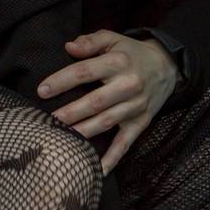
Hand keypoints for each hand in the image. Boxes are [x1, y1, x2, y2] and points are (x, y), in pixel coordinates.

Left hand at [36, 30, 178, 173]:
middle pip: (95, 101)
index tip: (42, 91)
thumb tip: (68, 47)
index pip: (85, 72)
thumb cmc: (131, 53)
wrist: (167, 67)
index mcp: (118, 62)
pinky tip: (96, 170)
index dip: (62, 81)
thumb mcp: (113, 39)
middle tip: (49, 120)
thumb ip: (91, 41)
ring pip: (106, 122)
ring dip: (83, 133)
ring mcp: (135, 106)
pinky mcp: (140, 123)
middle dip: (71, 112)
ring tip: (61, 140)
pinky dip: (112, 159)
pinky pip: (125, 143)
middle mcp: (128, 85)